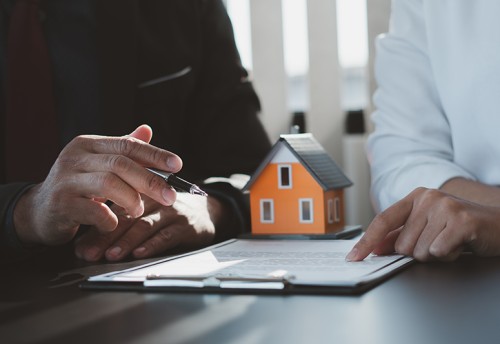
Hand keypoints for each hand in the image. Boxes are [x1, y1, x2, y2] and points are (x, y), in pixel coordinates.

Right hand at [14, 125, 182, 245]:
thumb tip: (147, 130)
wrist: (39, 210)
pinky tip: (114, 223)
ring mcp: (66, 180)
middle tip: (170, 196)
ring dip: (131, 199)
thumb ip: (122, 149)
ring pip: (108, 184)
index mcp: (88, 144)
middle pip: (121, 164)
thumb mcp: (98, 164)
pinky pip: (94, 211)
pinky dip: (110, 219)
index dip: (155, 154)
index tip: (177, 164)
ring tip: (139, 209)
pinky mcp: (61, 204)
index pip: (128, 145)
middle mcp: (75, 157)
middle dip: (150, 180)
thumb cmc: (76, 187)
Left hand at [74, 193, 218, 261]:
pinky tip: (140, 253)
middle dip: (105, 238)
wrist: (207, 212)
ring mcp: (171, 212)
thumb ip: (114, 225)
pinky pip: (167, 235)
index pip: (113, 209)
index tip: (80, 247)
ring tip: (111, 255)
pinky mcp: (186, 225)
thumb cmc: (168, 213)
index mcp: (139, 193)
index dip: (96, 228)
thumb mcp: (142, 214)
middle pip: (126, 217)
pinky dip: (152, 245)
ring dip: (126, 241)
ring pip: (145, 225)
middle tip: (89, 254)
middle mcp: (153, 200)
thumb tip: (81, 247)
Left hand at [346, 187, 499, 261]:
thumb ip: (399, 235)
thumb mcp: (427, 226)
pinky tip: (459, 245)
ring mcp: (444, 207)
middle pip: (402, 244)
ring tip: (450, 242)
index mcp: (415, 197)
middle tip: (438, 242)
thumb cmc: (459, 227)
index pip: (382, 221)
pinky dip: (449, 255)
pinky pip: (438, 252)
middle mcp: (427, 198)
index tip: (353, 257)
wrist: (499, 225)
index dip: (366, 242)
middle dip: (418, 252)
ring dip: (435, 255)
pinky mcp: (461, 220)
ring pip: (419, 251)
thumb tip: (373, 247)